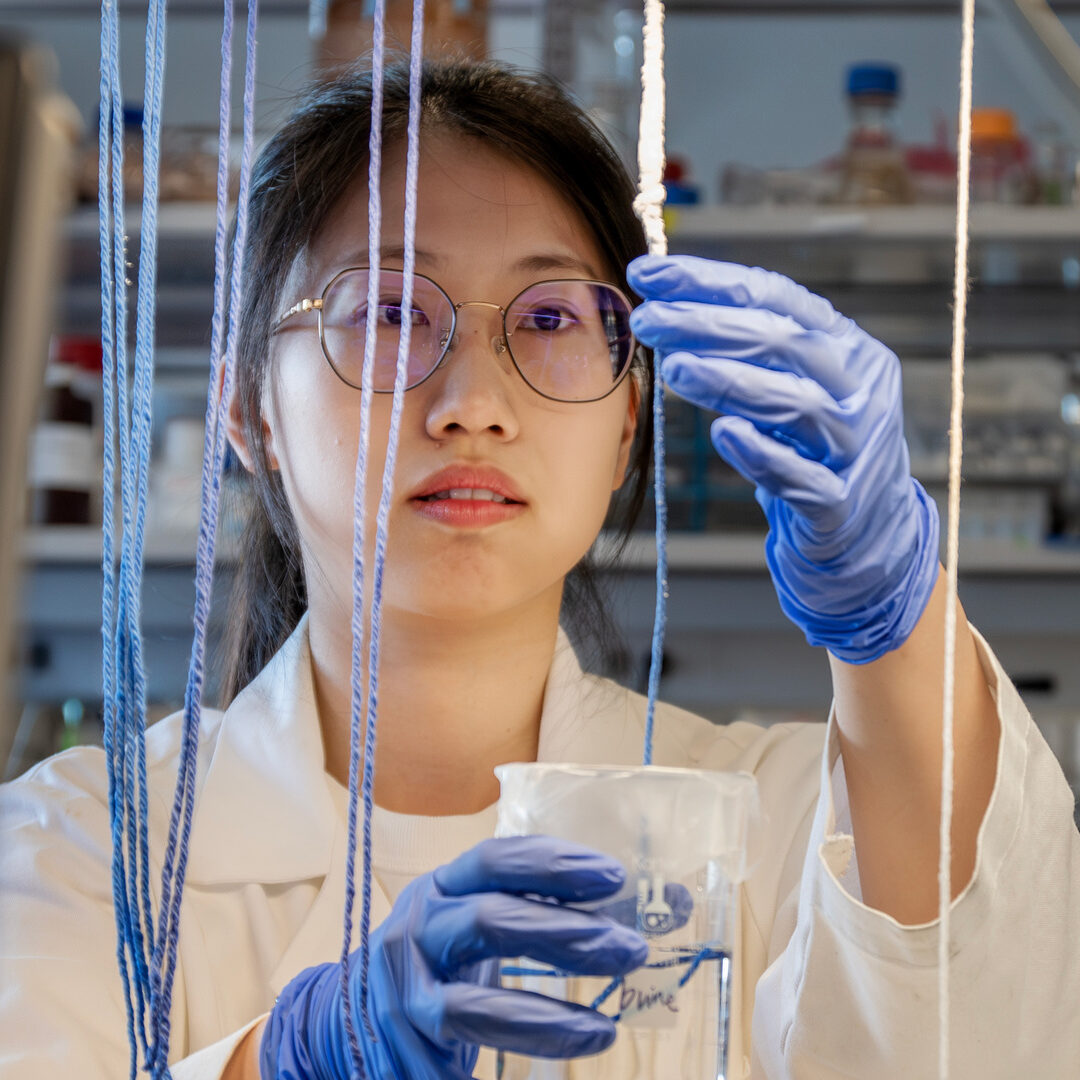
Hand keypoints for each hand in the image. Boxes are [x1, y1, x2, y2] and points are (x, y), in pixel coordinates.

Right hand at [259, 836, 647, 1078]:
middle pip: (491, 920)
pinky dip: (518, 1053)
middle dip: (565, 935)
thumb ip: (562, 913)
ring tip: (604, 1030)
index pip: (496, 860)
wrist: (351, 1018)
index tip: (613, 876)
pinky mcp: (406, 1042)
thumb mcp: (489, 924)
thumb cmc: (444, 961)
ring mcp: (405, 988)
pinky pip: (463, 1048)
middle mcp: (418, 926)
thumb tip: (671, 904)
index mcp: (443, 886)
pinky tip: (563, 1059)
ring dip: (546, 1017)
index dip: (553, 864)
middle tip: (629, 950)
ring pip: (473, 1007)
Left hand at [627, 254, 938, 663]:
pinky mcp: (842, 502)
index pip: (774, 297)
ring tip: (674, 368)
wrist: (867, 529)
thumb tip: (666, 303)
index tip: (649, 273)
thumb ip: (747, 350)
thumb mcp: (789, 386)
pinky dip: (763, 454)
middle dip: (707, 324)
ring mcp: (855, 445)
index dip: (709, 281)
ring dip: (730, 382)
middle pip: (782, 343)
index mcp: (842, 345)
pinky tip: (725, 435)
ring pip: (795, 404)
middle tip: (648, 319)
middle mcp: (857, 386)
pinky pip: (802, 477)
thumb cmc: (812, 447)